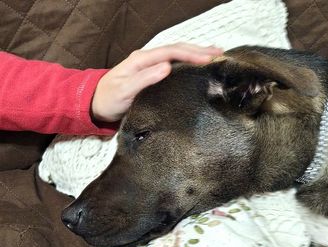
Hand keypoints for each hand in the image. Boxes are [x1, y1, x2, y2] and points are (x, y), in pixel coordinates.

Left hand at [91, 43, 222, 121]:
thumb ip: (144, 79)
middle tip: (220, 53)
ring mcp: (149, 64)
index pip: (171, 52)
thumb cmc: (109, 99)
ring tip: (213, 55)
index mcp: (141, 60)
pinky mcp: (151, 73)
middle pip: (177, 49)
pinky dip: (187, 61)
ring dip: (195, 53)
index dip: (191, 54)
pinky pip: (173, 62)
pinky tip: (195, 64)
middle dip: (199, 50)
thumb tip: (167, 67)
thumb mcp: (124, 91)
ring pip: (176, 54)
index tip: (209, 59)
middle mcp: (146, 58)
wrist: (95, 104)